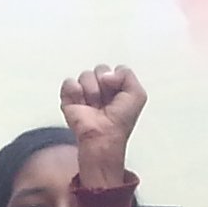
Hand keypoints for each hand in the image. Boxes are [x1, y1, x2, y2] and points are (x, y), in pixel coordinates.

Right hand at [60, 61, 144, 191]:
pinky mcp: (69, 98)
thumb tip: (107, 74)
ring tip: (94, 106)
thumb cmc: (119, 123)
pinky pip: (69, 82)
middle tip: (105, 101)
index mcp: (117, 88)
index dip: (116, 79)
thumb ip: (127, 74)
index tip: (118, 95)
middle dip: (104, 84)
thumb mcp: (138, 95)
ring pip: (86, 75)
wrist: (102, 137)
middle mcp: (101, 90)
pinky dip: (75, 92)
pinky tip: (82, 104)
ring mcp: (85, 93)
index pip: (114, 70)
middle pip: (100, 69)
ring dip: (92, 91)